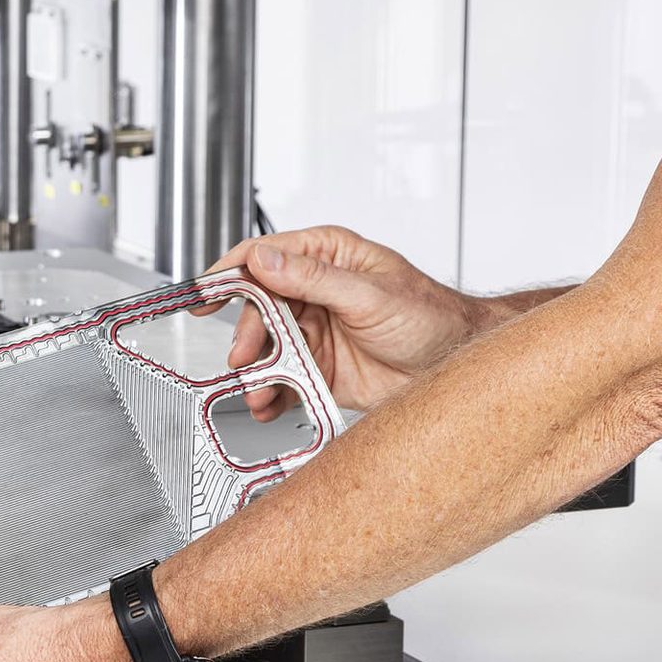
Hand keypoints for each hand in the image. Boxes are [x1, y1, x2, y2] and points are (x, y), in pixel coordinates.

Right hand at [195, 226, 490, 417]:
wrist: (457, 365)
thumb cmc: (431, 317)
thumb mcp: (370, 294)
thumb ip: (313, 278)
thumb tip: (265, 260)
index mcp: (326, 257)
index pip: (263, 256)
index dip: (229, 273)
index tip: (204, 294)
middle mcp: (314, 290)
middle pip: (258, 307)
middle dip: (247, 336)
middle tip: (245, 358)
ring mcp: (315, 329)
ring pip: (268, 346)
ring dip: (258, 371)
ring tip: (260, 392)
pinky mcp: (319, 365)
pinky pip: (284, 378)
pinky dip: (273, 394)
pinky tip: (271, 404)